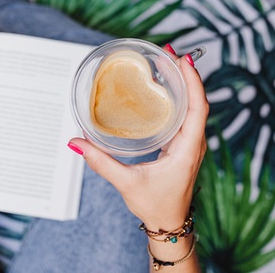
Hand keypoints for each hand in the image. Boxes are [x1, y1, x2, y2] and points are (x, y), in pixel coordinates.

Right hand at [68, 54, 207, 228]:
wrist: (170, 223)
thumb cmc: (154, 204)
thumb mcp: (126, 183)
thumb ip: (101, 162)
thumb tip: (76, 142)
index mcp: (187, 149)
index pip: (198, 108)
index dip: (193, 82)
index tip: (183, 60)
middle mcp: (193, 143)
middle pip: (198, 100)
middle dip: (186, 74)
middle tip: (168, 52)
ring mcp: (190, 143)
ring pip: (194, 106)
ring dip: (184, 83)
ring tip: (168, 62)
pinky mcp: (183, 145)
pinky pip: (187, 114)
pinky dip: (180, 96)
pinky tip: (166, 88)